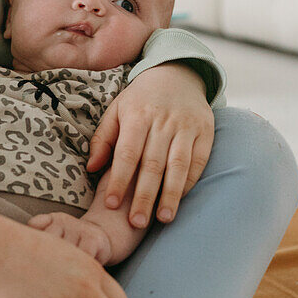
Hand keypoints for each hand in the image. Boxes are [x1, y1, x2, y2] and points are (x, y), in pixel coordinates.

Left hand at [87, 63, 213, 227]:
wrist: (177, 74)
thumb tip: (91, 168)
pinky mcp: (205, 131)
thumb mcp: (116, 111)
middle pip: (153, 164)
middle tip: (135, 223)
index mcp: (137, 115)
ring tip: (163, 219)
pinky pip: (198, 161)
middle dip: (144, 196)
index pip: (127, 153)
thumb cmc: (140, 100)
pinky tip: (179, 200)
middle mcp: (163, 121)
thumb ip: (103, 139)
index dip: (118, 180)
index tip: (110, 204)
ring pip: (178, 165)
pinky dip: (189, 182)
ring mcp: (186, 126)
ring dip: (170, 195)